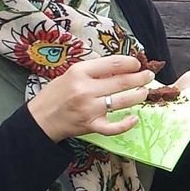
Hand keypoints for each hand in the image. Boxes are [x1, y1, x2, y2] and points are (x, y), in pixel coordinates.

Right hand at [28, 53, 154, 142]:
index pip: (113, 64)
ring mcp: (89, 109)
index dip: (130, 63)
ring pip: (121, 102)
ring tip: (144, 92)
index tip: (138, 64)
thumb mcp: (71, 74)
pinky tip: (134, 118)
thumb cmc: (56, 94)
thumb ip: (93, 71)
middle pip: (121, 82)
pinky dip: (126, 124)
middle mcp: (85, 90)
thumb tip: (120, 67)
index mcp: (80, 72)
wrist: (40, 118)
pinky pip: (113, 127)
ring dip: (138, 96)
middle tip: (149, 76)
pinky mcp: (91, 126)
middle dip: (140, 78)